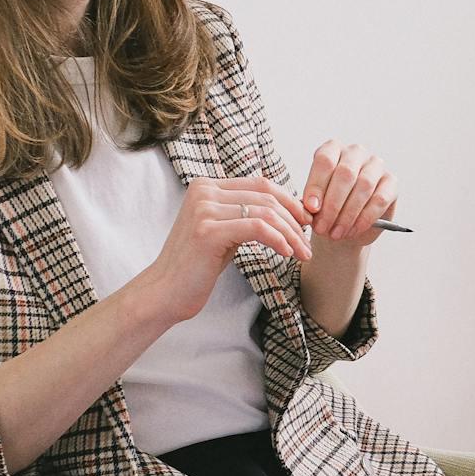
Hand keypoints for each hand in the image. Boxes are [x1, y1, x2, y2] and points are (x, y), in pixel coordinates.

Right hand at [133, 175, 312, 324]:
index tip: (305, 222)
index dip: (289, 201)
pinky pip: (257, 228)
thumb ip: (245, 214)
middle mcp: (203, 190)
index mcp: (206, 185)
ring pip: (265, 213)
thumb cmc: (199, 264)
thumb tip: (287, 208)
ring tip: (303, 253)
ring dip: (291, 234)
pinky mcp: (208, 230)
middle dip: (294, 220)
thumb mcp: (225, 230)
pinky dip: (278, 240)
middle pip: (266, 197)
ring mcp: (204, 209)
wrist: (166, 290)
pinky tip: (287, 253)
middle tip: (308, 243)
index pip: (261, 184)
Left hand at [300, 139, 397, 246]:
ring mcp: (376, 166)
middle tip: (323, 227)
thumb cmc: (328, 209)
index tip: (312, 208)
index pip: (325, 161)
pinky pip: (380, 199)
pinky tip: (354, 230)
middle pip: (345, 173)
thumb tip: (312, 207)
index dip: (317, 185)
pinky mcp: (391, 183)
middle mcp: (355, 153)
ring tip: (337, 232)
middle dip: (332, 205)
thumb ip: (311, 203)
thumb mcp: (314, 206)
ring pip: (364, 186)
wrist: (346, 226)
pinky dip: (365, 218)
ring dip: (348, 214)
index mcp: (333, 150)